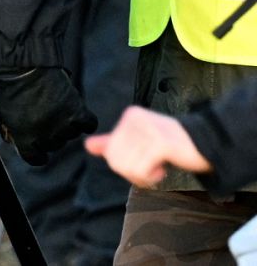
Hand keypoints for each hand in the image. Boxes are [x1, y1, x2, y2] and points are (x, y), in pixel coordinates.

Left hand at [0, 65, 96, 165]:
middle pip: (54, 145)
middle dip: (50, 135)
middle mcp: (45, 135)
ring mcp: (62, 124)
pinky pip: (89, 124)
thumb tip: (13, 141)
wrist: (22, 65)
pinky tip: (77, 114)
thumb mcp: (0, 113)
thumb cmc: (8, 88)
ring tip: (57, 109)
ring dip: (66, 125)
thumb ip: (8, 131)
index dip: (37, 153)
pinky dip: (85, 121)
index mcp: (25, 138)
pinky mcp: (77, 110)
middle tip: (45, 118)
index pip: (35, 159)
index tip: (38, 146)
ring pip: (71, 135)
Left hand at [84, 105, 211, 186]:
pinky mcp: (161, 143)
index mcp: (130, 116)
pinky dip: (150, 178)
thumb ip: (114, 143)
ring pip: (126, 167)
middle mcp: (137, 119)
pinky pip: (140, 171)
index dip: (124, 164)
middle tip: (150, 168)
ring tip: (157, 168)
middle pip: (115, 160)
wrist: (207, 146)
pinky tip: (161, 170)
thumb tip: (87, 145)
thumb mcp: (140, 141)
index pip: (110, 151)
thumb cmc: (171, 145)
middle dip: (132, 172)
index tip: (144, 160)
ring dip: (142, 176)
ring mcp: (149, 130)